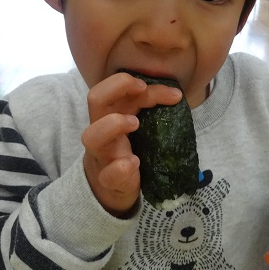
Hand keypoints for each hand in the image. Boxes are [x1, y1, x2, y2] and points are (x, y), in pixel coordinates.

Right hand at [82, 71, 181, 216]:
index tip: (145, 84)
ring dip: (114, 124)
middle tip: (142, 89)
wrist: (113, 188)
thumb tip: (176, 94)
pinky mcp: (110, 180)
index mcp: (108, 114)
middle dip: (118, 87)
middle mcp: (101, 130)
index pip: (110, 88)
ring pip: (92, 137)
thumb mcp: (136, 124)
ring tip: (136, 123)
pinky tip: (134, 162)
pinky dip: (121, 167)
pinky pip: (108, 174)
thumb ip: (149, 108)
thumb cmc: (127, 148)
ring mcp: (103, 154)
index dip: (124, 81)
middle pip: (95, 99)